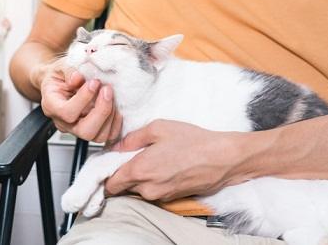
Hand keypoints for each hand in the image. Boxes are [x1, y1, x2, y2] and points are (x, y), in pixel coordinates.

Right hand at [37, 64, 122, 142]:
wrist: (62, 82)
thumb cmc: (61, 75)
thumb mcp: (60, 66)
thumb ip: (68, 70)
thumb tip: (78, 78)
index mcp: (52, 106)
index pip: (67, 112)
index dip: (83, 98)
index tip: (94, 82)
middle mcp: (65, 123)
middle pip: (85, 131)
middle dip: (102, 110)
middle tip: (107, 90)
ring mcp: (79, 129)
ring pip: (99, 136)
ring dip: (111, 114)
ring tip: (111, 94)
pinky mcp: (94, 131)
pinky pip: (110, 135)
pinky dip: (117, 121)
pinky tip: (115, 104)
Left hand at [104, 120, 251, 200]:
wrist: (222, 158)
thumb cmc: (192, 140)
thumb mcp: (158, 128)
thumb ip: (133, 138)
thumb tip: (117, 146)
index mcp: (139, 170)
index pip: (110, 182)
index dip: (105, 173)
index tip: (108, 163)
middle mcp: (147, 188)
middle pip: (122, 187)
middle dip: (122, 174)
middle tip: (130, 156)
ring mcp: (160, 196)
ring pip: (138, 189)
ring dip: (139, 177)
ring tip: (152, 158)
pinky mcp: (171, 198)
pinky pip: (153, 191)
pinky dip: (152, 181)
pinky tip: (164, 165)